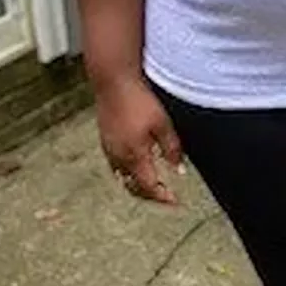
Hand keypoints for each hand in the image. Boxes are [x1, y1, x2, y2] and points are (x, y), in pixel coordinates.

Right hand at [94, 77, 183, 205]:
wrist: (113, 84)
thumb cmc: (140, 102)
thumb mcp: (163, 124)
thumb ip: (171, 148)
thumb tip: (179, 170)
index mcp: (134, 156)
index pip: (149, 186)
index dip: (163, 196)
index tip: (175, 202)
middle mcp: (119, 158)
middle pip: (134, 187)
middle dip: (150, 195)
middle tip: (166, 197)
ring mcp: (109, 151)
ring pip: (123, 179)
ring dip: (138, 187)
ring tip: (154, 187)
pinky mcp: (105, 142)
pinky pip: (116, 168)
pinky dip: (128, 175)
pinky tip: (138, 169)